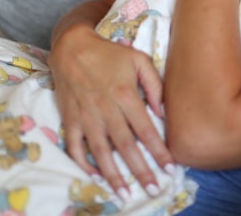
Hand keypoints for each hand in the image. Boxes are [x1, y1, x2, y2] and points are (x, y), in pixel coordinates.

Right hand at [48, 22, 173, 198]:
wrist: (72, 46)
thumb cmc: (110, 53)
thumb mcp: (139, 60)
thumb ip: (155, 85)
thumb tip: (163, 113)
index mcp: (125, 94)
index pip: (146, 129)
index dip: (158, 150)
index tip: (171, 168)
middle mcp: (106, 108)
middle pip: (126, 146)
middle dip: (141, 170)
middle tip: (154, 190)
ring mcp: (85, 115)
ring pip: (101, 151)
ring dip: (114, 175)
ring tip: (126, 194)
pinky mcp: (69, 118)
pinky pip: (75, 146)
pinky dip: (83, 164)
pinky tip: (95, 177)